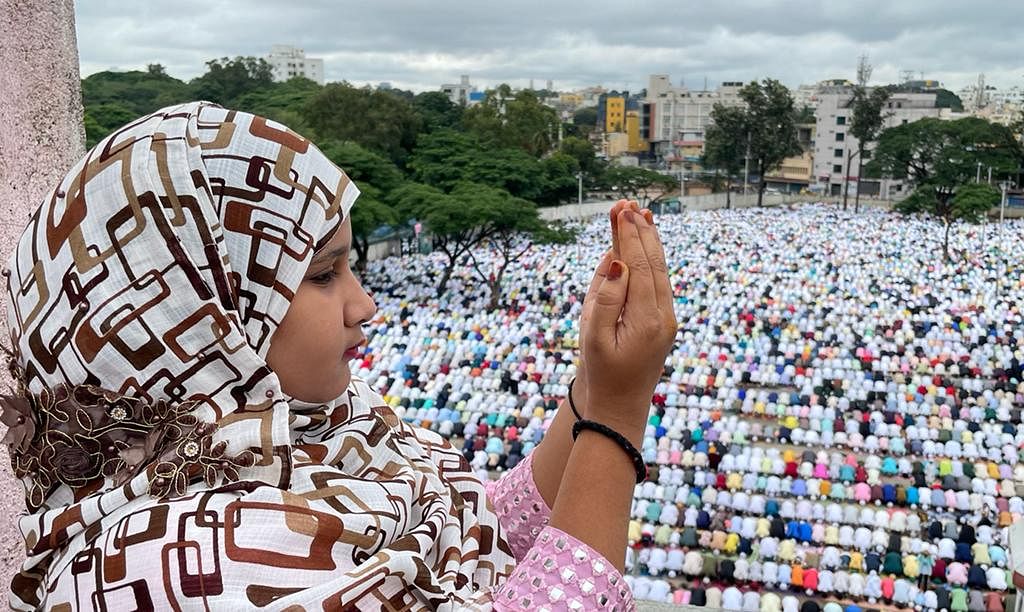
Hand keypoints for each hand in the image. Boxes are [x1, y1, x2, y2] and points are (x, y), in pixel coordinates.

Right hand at [579, 207, 675, 438]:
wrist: (619, 407)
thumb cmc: (601, 373)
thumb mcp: (594, 337)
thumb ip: (605, 298)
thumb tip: (618, 261)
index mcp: (647, 320)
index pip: (640, 266)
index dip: (630, 236)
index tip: (622, 210)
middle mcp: (664, 317)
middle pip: (654, 263)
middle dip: (641, 232)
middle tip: (630, 204)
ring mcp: (667, 320)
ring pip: (659, 272)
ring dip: (648, 242)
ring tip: (641, 214)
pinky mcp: (663, 322)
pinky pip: (657, 284)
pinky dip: (650, 261)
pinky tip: (644, 244)